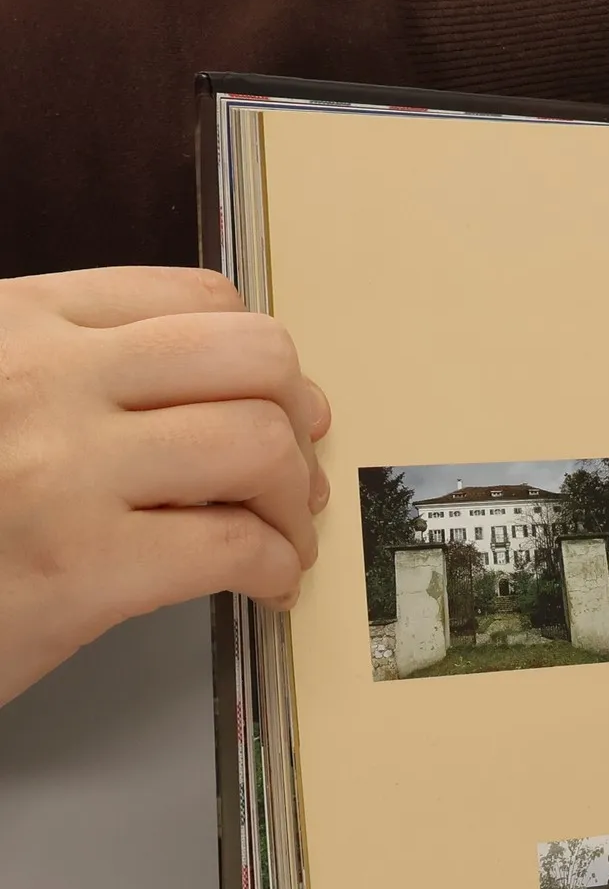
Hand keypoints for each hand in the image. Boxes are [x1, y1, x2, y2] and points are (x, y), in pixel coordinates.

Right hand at [0, 267, 328, 706]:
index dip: (265, 362)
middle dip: (298, 421)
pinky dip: (277, 569)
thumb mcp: (1, 402)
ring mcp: (61, 468)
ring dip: (294, 503)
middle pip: (254, 359)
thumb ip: (84, 384)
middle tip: (293, 477)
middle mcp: (44, 375)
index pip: (199, 300)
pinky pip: (235, 546)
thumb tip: (238, 403)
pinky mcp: (78, 566)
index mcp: (19, 321)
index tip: (279, 409)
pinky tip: (266, 588)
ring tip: (281, 540)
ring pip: (259, 445)